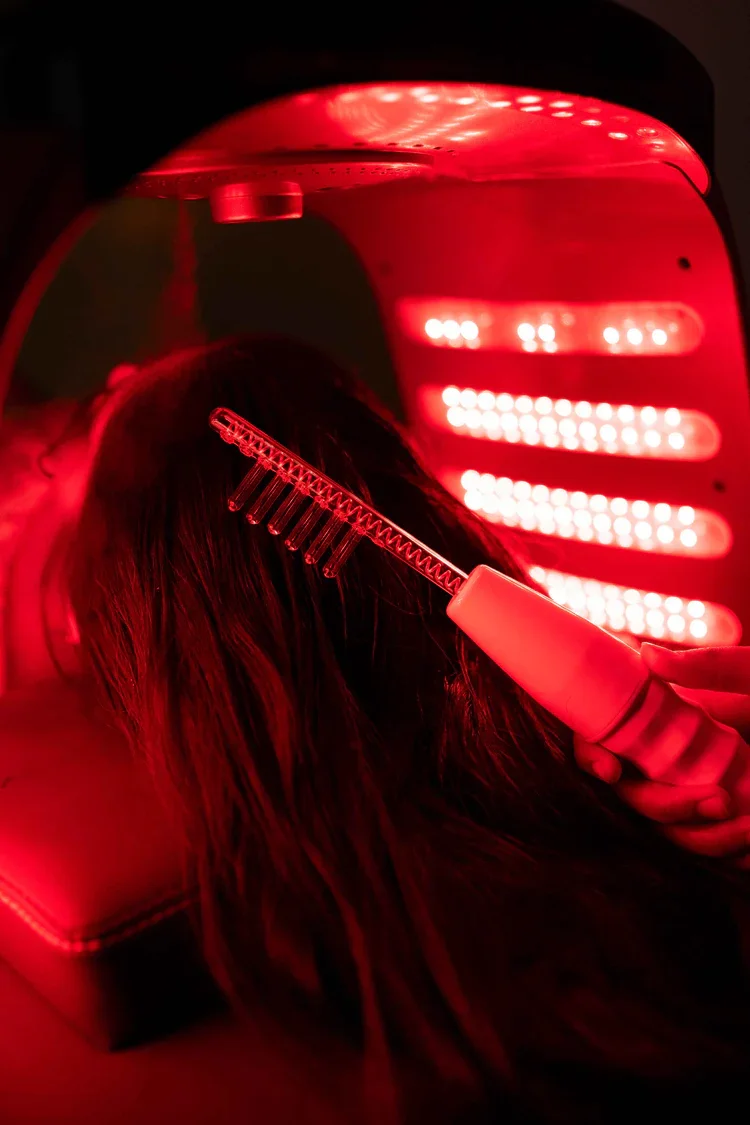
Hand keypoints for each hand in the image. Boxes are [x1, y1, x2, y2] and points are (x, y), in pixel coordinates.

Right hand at [575, 643, 749, 860]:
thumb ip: (709, 666)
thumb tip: (647, 655)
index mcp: (664, 721)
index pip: (605, 741)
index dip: (593, 756)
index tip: (611, 769)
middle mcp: (671, 760)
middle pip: (639, 796)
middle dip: (668, 806)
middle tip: (718, 800)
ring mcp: (699, 790)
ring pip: (675, 831)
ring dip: (707, 839)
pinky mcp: (728, 818)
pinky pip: (711, 845)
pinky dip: (728, 852)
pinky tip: (749, 846)